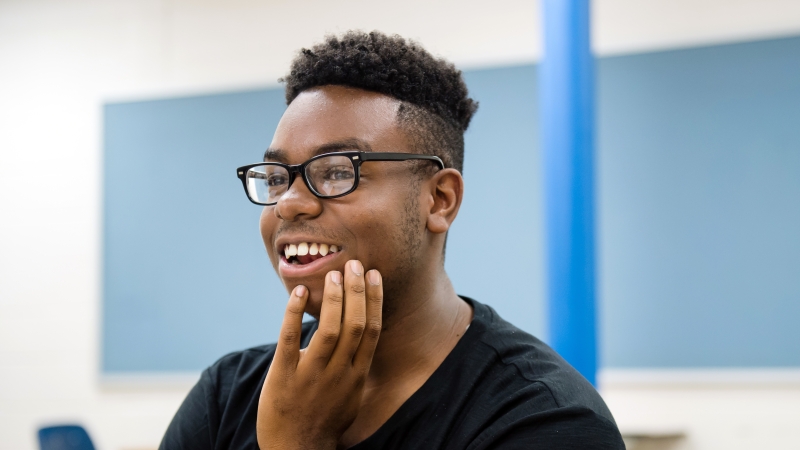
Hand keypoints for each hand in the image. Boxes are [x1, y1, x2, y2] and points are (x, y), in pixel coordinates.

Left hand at [257, 260, 382, 449]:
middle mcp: (338, 373)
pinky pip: (289, 339)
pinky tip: (299, 292)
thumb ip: (356, 368)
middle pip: (355, 325)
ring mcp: (311, 374)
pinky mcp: (284, 376)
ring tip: (333, 273)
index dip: (374, 300)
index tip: (374, 275)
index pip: (371, 331)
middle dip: (356, 291)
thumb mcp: (351, 396)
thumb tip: (361, 341)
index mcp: (356, 375)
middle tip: (355, 264)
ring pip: (329, 330)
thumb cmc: (325, 422)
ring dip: (333, 298)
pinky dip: (294, 313)